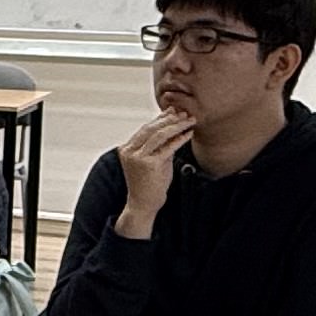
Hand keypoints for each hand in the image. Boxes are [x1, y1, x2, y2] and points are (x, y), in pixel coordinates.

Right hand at [112, 112, 195, 233]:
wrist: (143, 204)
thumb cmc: (149, 184)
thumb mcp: (153, 160)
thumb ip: (160, 145)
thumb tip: (173, 126)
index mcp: (126, 148)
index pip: (145, 128)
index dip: (161, 118)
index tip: (174, 111)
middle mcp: (129, 151)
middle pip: (151, 128)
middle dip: (170, 119)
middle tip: (184, 113)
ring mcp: (137, 157)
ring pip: (159, 135)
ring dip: (176, 126)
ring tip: (189, 120)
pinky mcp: (149, 164)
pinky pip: (167, 147)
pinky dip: (179, 139)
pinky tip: (188, 134)